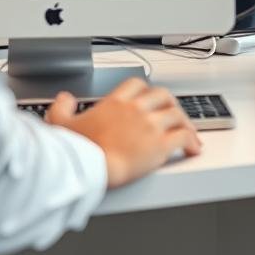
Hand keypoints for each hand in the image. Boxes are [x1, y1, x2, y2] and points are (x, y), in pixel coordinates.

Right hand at [45, 79, 201, 187]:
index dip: (146, 90)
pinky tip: (194, 148)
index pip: (137, 85)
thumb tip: (64, 98)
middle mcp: (136, 109)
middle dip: (170, 103)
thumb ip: (62, 107)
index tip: (149, 98)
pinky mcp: (160, 144)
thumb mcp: (61, 123)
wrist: (88, 168)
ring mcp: (150, 125)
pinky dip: (192, 140)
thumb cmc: (77, 149)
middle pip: (163, 96)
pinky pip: (184, 136)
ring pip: (177, 114)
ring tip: (188, 131)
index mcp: (116, 103)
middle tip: (172, 113)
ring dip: (184, 121)